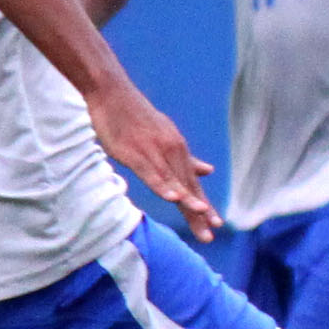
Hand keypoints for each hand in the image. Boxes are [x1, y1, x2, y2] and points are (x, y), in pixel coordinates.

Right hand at [88, 78, 220, 240]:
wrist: (112, 93)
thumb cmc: (136, 117)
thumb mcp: (167, 136)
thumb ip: (186, 158)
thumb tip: (208, 170)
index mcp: (178, 152)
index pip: (193, 184)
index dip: (204, 205)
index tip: (216, 225)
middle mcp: (171, 153)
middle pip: (187, 188)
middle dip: (199, 213)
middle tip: (210, 235)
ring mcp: (154, 153)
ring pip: (174, 182)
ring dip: (188, 201)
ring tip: (201, 219)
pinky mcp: (136, 153)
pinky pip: (152, 173)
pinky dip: (163, 186)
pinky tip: (174, 198)